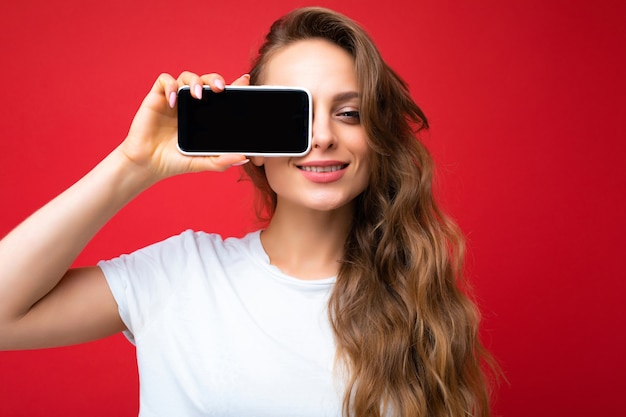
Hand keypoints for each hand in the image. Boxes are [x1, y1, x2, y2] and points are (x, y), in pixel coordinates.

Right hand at [120, 72, 250, 182]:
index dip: (234, 85)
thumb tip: (244, 158)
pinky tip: (172, 101)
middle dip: (215, 79)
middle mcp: (191, 104)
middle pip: (207, 80)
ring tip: (197, 95)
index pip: (221, 94)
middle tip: (220, 88)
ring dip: (194, 81)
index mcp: (206, 114)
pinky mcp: (157, 97)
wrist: (148, 164)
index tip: (245, 81)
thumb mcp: (203, 162)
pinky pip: (165, 80)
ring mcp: (175, 99)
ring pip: (188, 76)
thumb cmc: (176, 161)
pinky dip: (170, 86)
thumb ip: (222, 160)